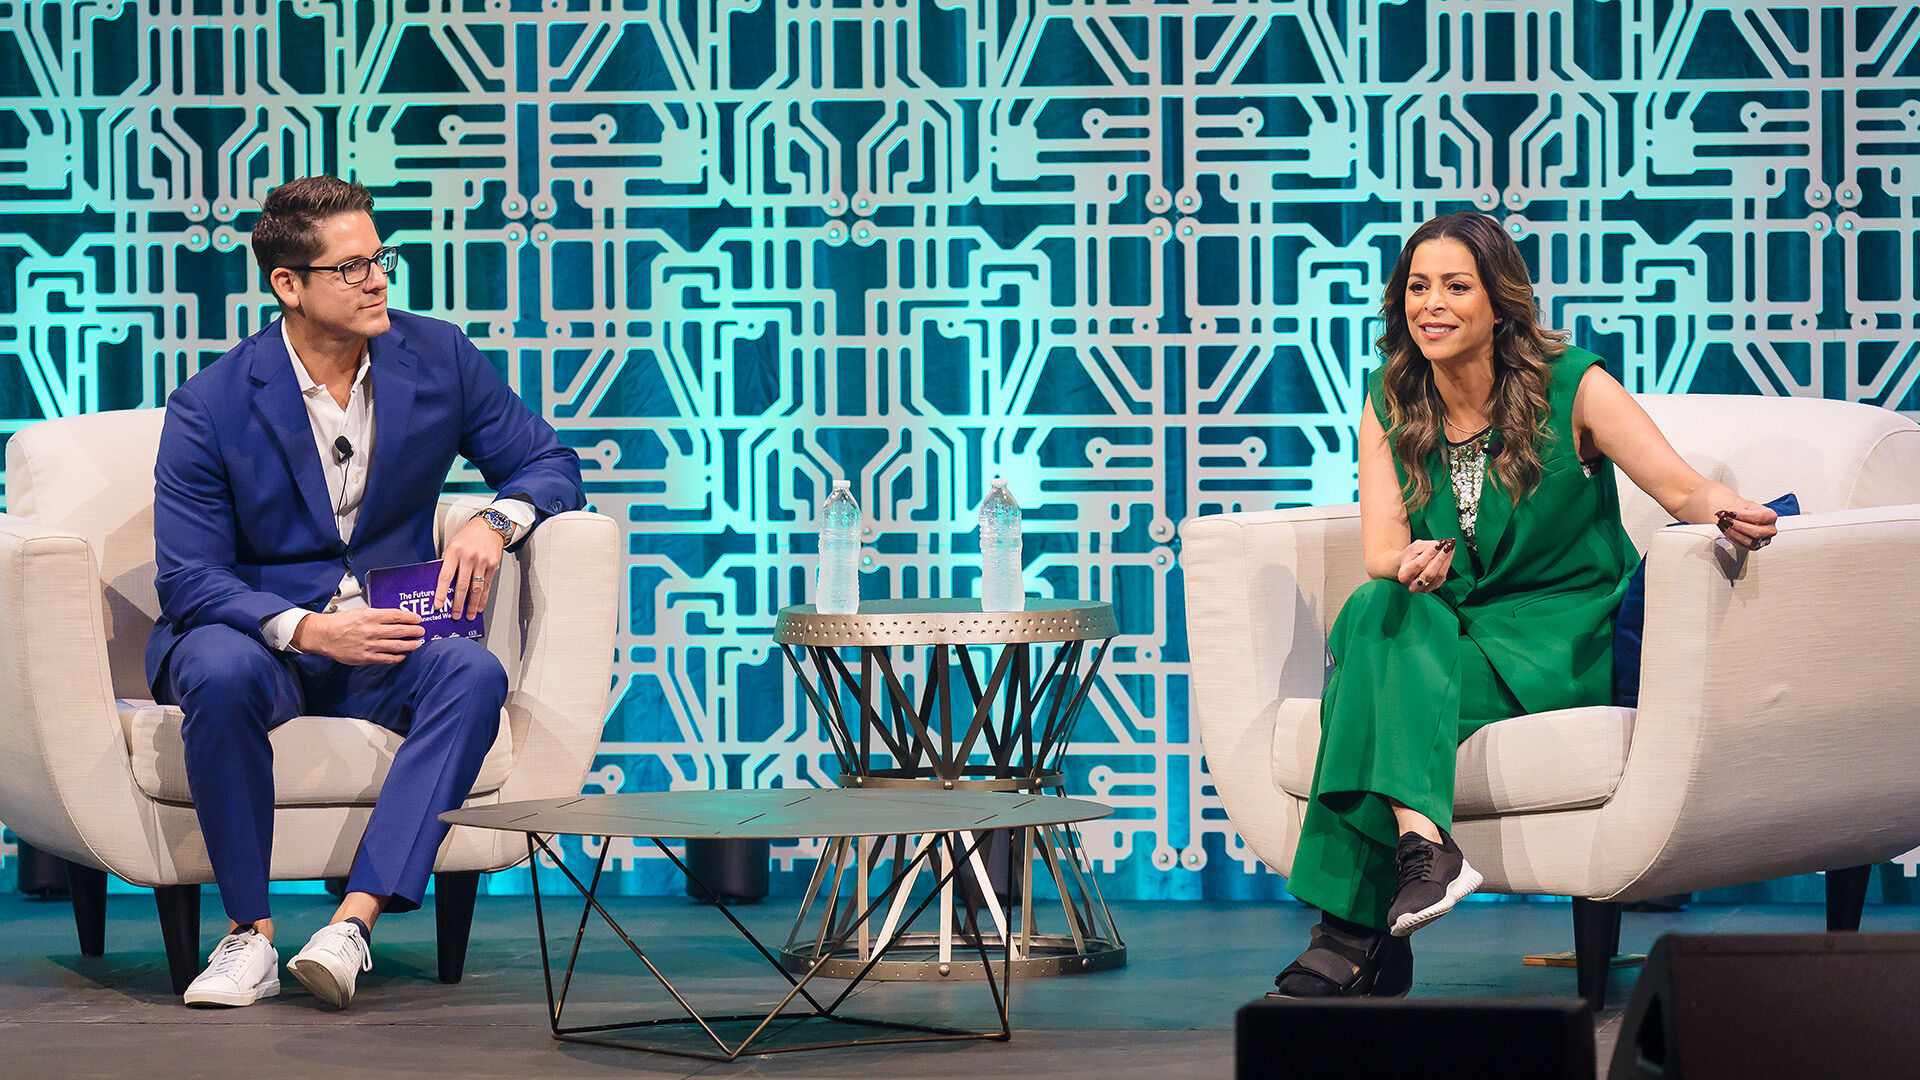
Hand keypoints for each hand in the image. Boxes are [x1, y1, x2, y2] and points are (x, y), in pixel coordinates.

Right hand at [291, 608, 423, 664]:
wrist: (323, 636)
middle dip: (414, 631)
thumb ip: (374, 613)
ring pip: (396, 645)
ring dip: (410, 645)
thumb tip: (390, 616)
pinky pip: (386, 658)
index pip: (396, 616)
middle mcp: (371, 630)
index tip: (417, 619)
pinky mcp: (366, 657)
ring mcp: (370, 645)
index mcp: (370, 616)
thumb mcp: (358, 611)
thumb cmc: (339, 623)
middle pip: (399, 630)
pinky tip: (403, 655)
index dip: (410, 617)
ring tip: (418, 643)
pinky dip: (397, 657)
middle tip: (421, 631)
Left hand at [435, 516, 507, 618]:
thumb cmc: (469, 535)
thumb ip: (448, 561)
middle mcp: (469, 557)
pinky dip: (483, 598)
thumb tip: (443, 582)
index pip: (446, 576)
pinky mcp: (493, 565)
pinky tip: (479, 606)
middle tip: (455, 615)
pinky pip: (487, 585)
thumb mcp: (453, 544)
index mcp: (454, 551)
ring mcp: (482, 561)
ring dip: (472, 604)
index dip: (441, 593)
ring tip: (468, 615)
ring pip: (476, 588)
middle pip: (462, 585)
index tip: (438, 605)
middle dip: (458, 603)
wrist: (490, 525)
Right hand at [1397, 538, 1456, 593]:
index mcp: (1404, 575)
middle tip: (1449, 545)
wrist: (1406, 568)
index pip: (1419, 564)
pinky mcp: (1433, 587)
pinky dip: (1447, 564)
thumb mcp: (1413, 548)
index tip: (1441, 542)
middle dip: (1441, 558)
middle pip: (1430, 573)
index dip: (1431, 553)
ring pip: (1439, 575)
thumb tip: (1443, 544)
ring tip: (1451, 547)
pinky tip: (1450, 554)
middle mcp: (1413, 586)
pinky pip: (1443, 576)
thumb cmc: (1409, 556)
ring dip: (1447, 560)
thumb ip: (1426, 546)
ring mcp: (1424, 589)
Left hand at [1712, 501, 1778, 550]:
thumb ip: (1735, 510)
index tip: (1730, 513)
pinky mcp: (1755, 546)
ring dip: (1733, 533)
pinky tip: (1725, 529)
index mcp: (1771, 516)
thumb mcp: (1743, 505)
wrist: (1744, 516)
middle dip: (1738, 526)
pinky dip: (1732, 537)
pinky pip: (1743, 545)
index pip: (1759, 517)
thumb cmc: (1746, 510)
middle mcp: (1770, 530)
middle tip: (1725, 519)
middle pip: (1756, 532)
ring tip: (1723, 524)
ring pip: (1749, 541)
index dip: (1743, 516)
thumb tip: (1723, 514)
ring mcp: (1764, 540)